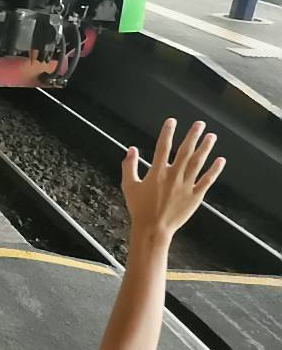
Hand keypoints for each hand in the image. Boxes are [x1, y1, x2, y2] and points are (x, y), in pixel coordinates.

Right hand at [121, 119, 224, 240]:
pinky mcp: (195, 195)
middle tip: (200, 124)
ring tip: (212, 136)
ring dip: (206, 148)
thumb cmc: (139, 208)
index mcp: (157, 172)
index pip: (163, 147)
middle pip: (185, 151)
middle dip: (192, 136)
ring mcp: (186, 185)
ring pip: (198, 162)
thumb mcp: (129, 185)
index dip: (167, 132)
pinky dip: (214, 170)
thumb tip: (131, 149)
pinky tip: (220, 160)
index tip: (172, 121)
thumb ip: (129, 166)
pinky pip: (207, 180)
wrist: (153, 228)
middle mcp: (173, 175)